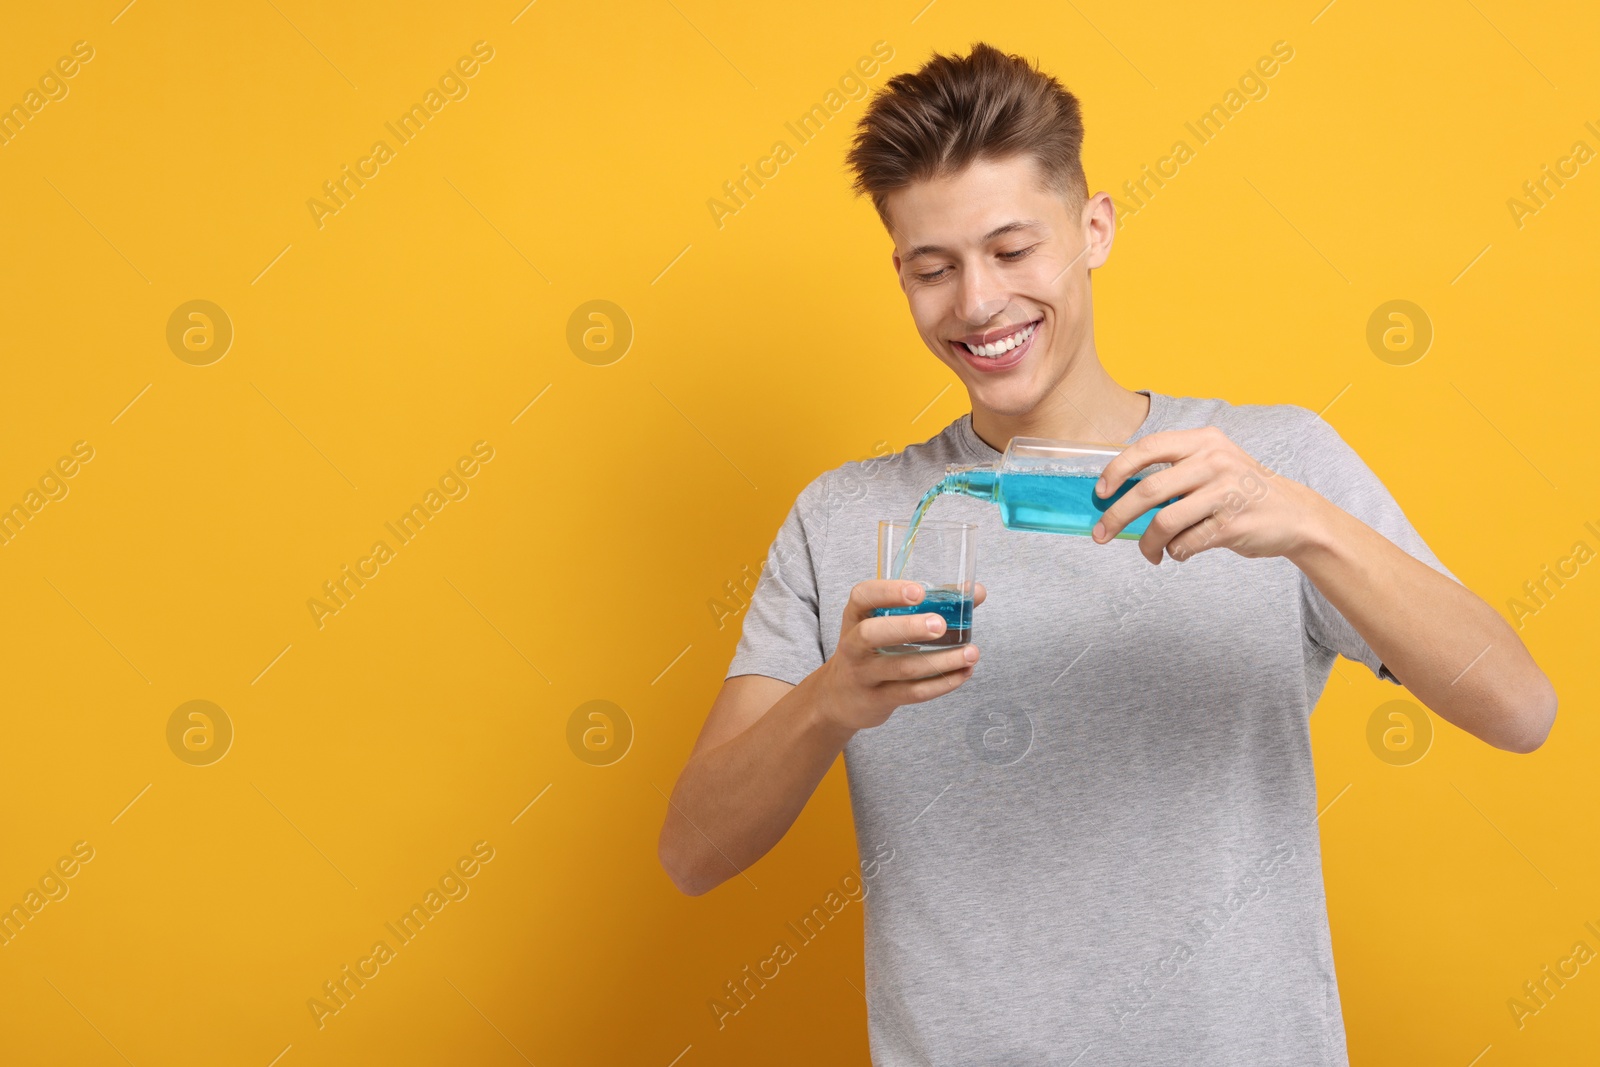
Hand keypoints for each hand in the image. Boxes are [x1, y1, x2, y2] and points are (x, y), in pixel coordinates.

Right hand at [814, 579, 986, 731]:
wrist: (840, 696)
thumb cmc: (872, 649)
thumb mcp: (886, 622)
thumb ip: (931, 605)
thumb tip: (976, 592)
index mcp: (856, 616)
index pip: (863, 596)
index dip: (888, 592)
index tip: (919, 591)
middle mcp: (854, 644)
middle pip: (872, 634)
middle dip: (907, 628)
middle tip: (940, 625)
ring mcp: (863, 674)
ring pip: (901, 668)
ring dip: (941, 661)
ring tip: (971, 653)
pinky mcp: (878, 699)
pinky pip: (912, 692)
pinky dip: (941, 684)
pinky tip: (963, 673)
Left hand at [1090, 427, 1324, 563]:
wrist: (1295, 515)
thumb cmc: (1241, 491)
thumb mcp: (1213, 464)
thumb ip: (1174, 470)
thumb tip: (1118, 493)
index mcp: (1203, 441)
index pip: (1148, 448)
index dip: (1117, 470)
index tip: (1101, 492)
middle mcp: (1214, 461)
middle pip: (1148, 490)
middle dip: (1117, 516)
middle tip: (1102, 534)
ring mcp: (1226, 492)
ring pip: (1164, 523)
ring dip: (1147, 544)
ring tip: (1150, 553)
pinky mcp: (1232, 524)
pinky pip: (1186, 544)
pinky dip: (1176, 553)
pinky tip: (1180, 552)